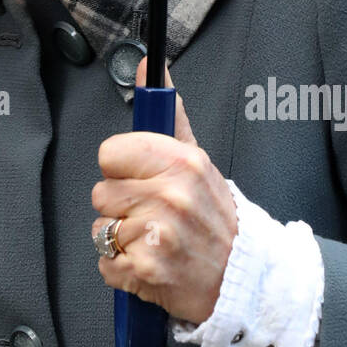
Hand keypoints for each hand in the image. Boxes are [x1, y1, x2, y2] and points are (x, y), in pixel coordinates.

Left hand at [91, 58, 238, 324]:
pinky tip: (150, 264)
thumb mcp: (198, 161)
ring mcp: (158, 236)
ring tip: (154, 241)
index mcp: (182, 162)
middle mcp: (170, 196)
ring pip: (100, 230)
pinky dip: (122, 271)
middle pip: (101, 193)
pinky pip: (105, 265)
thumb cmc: (215, 220)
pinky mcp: (146, 271)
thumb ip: (169, 113)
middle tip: (154, 216)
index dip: (121, 169)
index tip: (141, 180)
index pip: (110, 153)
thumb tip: (149, 66)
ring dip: (120, 240)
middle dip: (122, 207)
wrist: (245, 280)